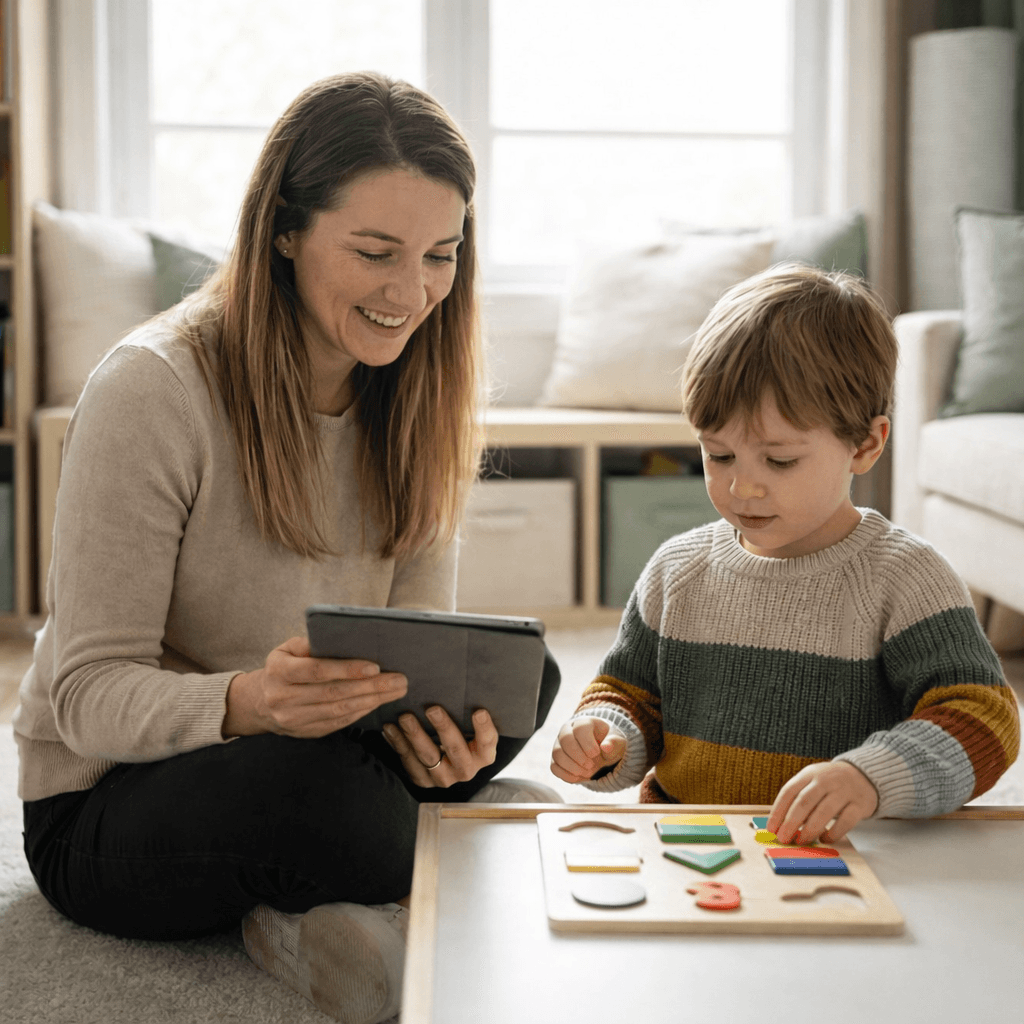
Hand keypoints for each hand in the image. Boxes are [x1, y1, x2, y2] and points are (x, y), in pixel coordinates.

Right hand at [223, 636, 407, 738]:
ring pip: (338, 711)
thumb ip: (311, 643)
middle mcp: (283, 698)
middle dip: (370, 687)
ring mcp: (293, 719)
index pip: (317, 671)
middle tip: (398, 680)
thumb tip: (344, 640)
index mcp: (278, 672)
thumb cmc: (283, 666)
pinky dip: (360, 712)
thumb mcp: (288, 648)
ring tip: (395, 691)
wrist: (261, 702)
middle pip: (333, 693)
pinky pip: (338, 723)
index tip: (375, 667)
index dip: (347, 669)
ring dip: (371, 701)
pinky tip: (377, 703)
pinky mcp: (305, 732)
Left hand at [381, 706, 498, 788]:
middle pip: (455, 749)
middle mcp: (465, 769)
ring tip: (405, 718)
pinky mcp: (423, 780)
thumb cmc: (461, 734)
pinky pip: (408, 762)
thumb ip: (467, 712)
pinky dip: (399, 743)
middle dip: (443, 728)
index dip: (484, 728)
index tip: (478, 711)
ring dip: (416, 735)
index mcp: (483, 755)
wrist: (446, 762)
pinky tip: (390, 728)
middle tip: (432, 709)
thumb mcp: (470, 728)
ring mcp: (443, 778)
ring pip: (428, 756)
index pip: (488, 742)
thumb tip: (457, 682)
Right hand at [550, 716, 626, 783]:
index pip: (579, 729)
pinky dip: (566, 775)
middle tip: (591, 766)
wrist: (601, 754)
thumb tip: (606, 747)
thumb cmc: (609, 745)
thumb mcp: (617, 743)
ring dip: (572, 767)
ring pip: (557, 753)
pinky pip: (554, 767)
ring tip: (587, 773)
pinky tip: (579, 777)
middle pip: (565, 739)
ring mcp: (559, 744)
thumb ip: (614, 743)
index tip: (596, 754)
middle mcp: (568, 730)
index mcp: (584, 723)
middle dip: (578, 756)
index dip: (587, 743)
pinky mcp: (556, 759)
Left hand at [767, 761, 878, 844]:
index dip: (778, 811)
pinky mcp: (859, 804)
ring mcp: (844, 791)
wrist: (863, 776)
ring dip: (810, 829)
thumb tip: (781, 825)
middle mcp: (825, 780)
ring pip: (824, 811)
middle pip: (804, 801)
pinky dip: (834, 833)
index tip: (771, 828)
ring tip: (801, 841)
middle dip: (791, 822)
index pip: (789, 791)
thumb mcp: (811, 783)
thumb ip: (798, 799)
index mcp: (809, 774)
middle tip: (783, 838)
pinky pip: (846, 821)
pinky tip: (825, 839)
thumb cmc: (829, 784)